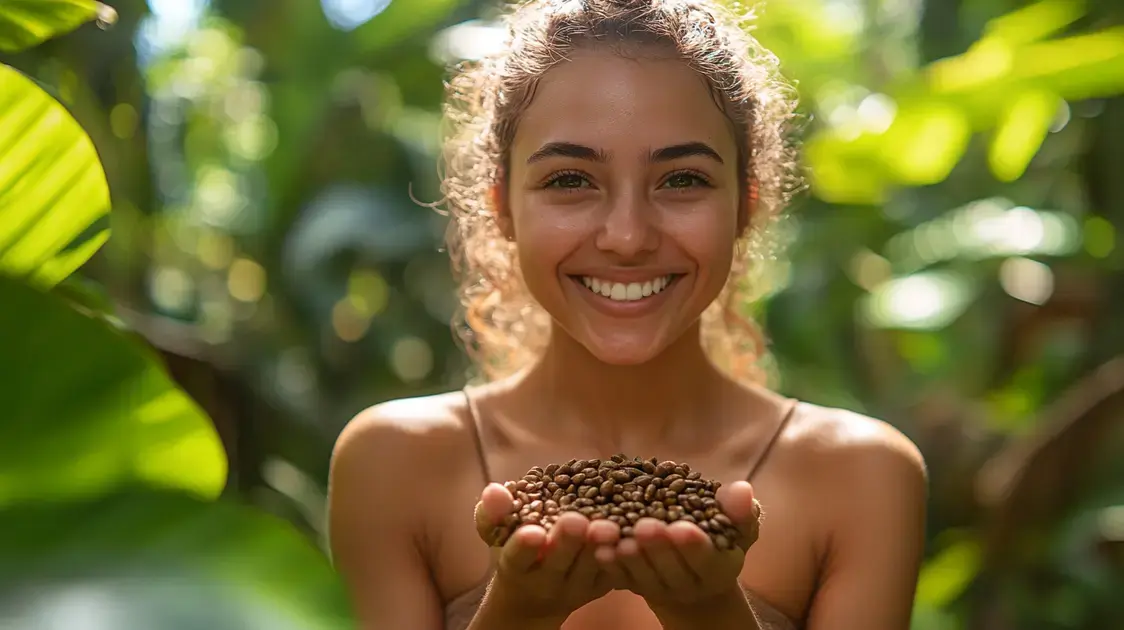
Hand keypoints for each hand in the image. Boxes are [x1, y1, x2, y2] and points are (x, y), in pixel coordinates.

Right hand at [473, 482, 621, 622]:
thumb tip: (493, 490)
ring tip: (610, 526)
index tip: (533, 532)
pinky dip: (623, 554)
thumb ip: (494, 514)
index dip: (525, 546)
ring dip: (601, 547)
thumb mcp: (497, 535)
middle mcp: (546, 584)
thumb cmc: (516, 553)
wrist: (535, 597)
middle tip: (577, 521)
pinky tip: (632, 531)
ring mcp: (577, 587)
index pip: (517, 559)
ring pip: (591, 569)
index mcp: (516, 570)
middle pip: (559, 564)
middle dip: (568, 543)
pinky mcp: (602, 586)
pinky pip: (615, 571)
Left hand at [595, 481, 760, 611]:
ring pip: (643, 576)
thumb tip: (743, 490)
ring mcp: (660, 589)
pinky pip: (621, 579)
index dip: (694, 544)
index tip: (681, 527)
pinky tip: (600, 548)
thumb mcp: (736, 525)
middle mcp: (689, 585)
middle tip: (644, 526)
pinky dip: (611, 565)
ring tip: (617, 536)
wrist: (693, 571)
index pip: (707, 559)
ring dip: (629, 556)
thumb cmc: (717, 536)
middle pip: (671, 569)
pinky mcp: (634, 586)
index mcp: (718, 569)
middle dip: (657, 547)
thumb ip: (739, 511)